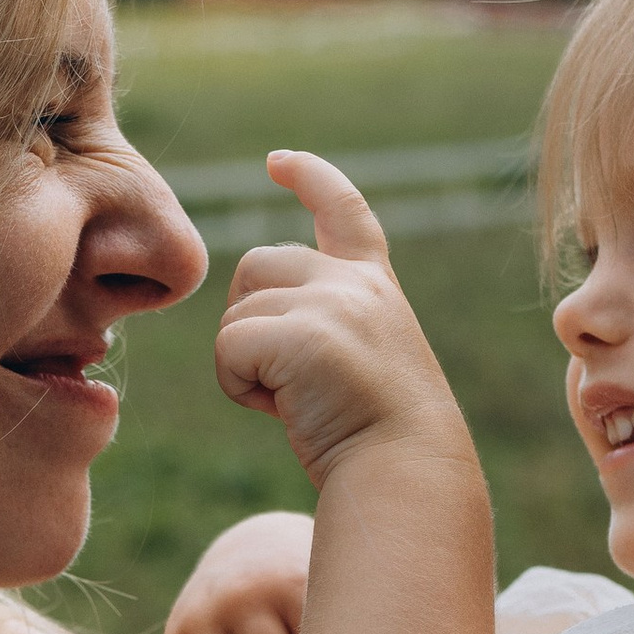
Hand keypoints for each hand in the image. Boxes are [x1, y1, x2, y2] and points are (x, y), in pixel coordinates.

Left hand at [213, 154, 472, 489]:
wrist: (405, 474)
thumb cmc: (382, 441)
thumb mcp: (362, 360)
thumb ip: (322, 321)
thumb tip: (251, 318)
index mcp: (375, 286)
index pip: (344, 210)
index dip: (310, 177)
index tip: (279, 160)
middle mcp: (355, 283)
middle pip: (255, 265)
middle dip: (248, 318)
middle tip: (288, 381)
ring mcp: (331, 304)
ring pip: (236, 314)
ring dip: (245, 365)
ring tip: (296, 401)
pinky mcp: (301, 334)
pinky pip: (228, 348)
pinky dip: (239, 387)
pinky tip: (283, 411)